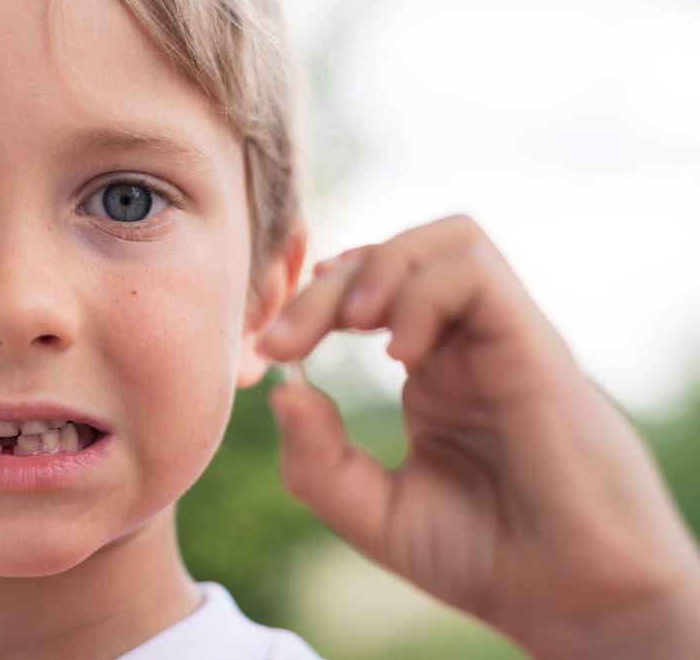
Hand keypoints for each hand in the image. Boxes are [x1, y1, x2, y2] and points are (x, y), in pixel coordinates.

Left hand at [257, 213, 699, 658]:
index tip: (269, 351)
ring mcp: (500, 340)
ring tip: (346, 327)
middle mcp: (465, 344)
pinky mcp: (533, 346)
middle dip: (323, 286)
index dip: (309, 303)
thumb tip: (281, 390)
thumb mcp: (374, 514)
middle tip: (281, 343)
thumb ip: (317, 461)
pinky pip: (476, 273)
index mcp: (430, 370)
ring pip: (446, 239)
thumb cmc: (485, 558)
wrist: (574, 603)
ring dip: (380, 266)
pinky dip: (424, 292)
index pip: (366, 290)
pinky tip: (399, 354)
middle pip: (394, 255)